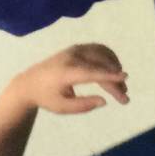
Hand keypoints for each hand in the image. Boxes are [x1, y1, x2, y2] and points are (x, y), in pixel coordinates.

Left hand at [12, 44, 129, 115]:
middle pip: (100, 65)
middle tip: (124, 96)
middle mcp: (72, 57)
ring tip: (120, 83)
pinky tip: (114, 68)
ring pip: (102, 54)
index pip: (92, 73)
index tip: (125, 78)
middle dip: (115, 80)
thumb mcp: (62, 107)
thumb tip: (104, 101)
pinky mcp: (77, 48)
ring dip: (114, 66)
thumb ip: (83, 106)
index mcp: (66, 72)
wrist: (29, 82)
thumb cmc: (46, 97)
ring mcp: (74, 50)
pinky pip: (98, 48)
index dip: (110, 75)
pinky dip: (109, 57)